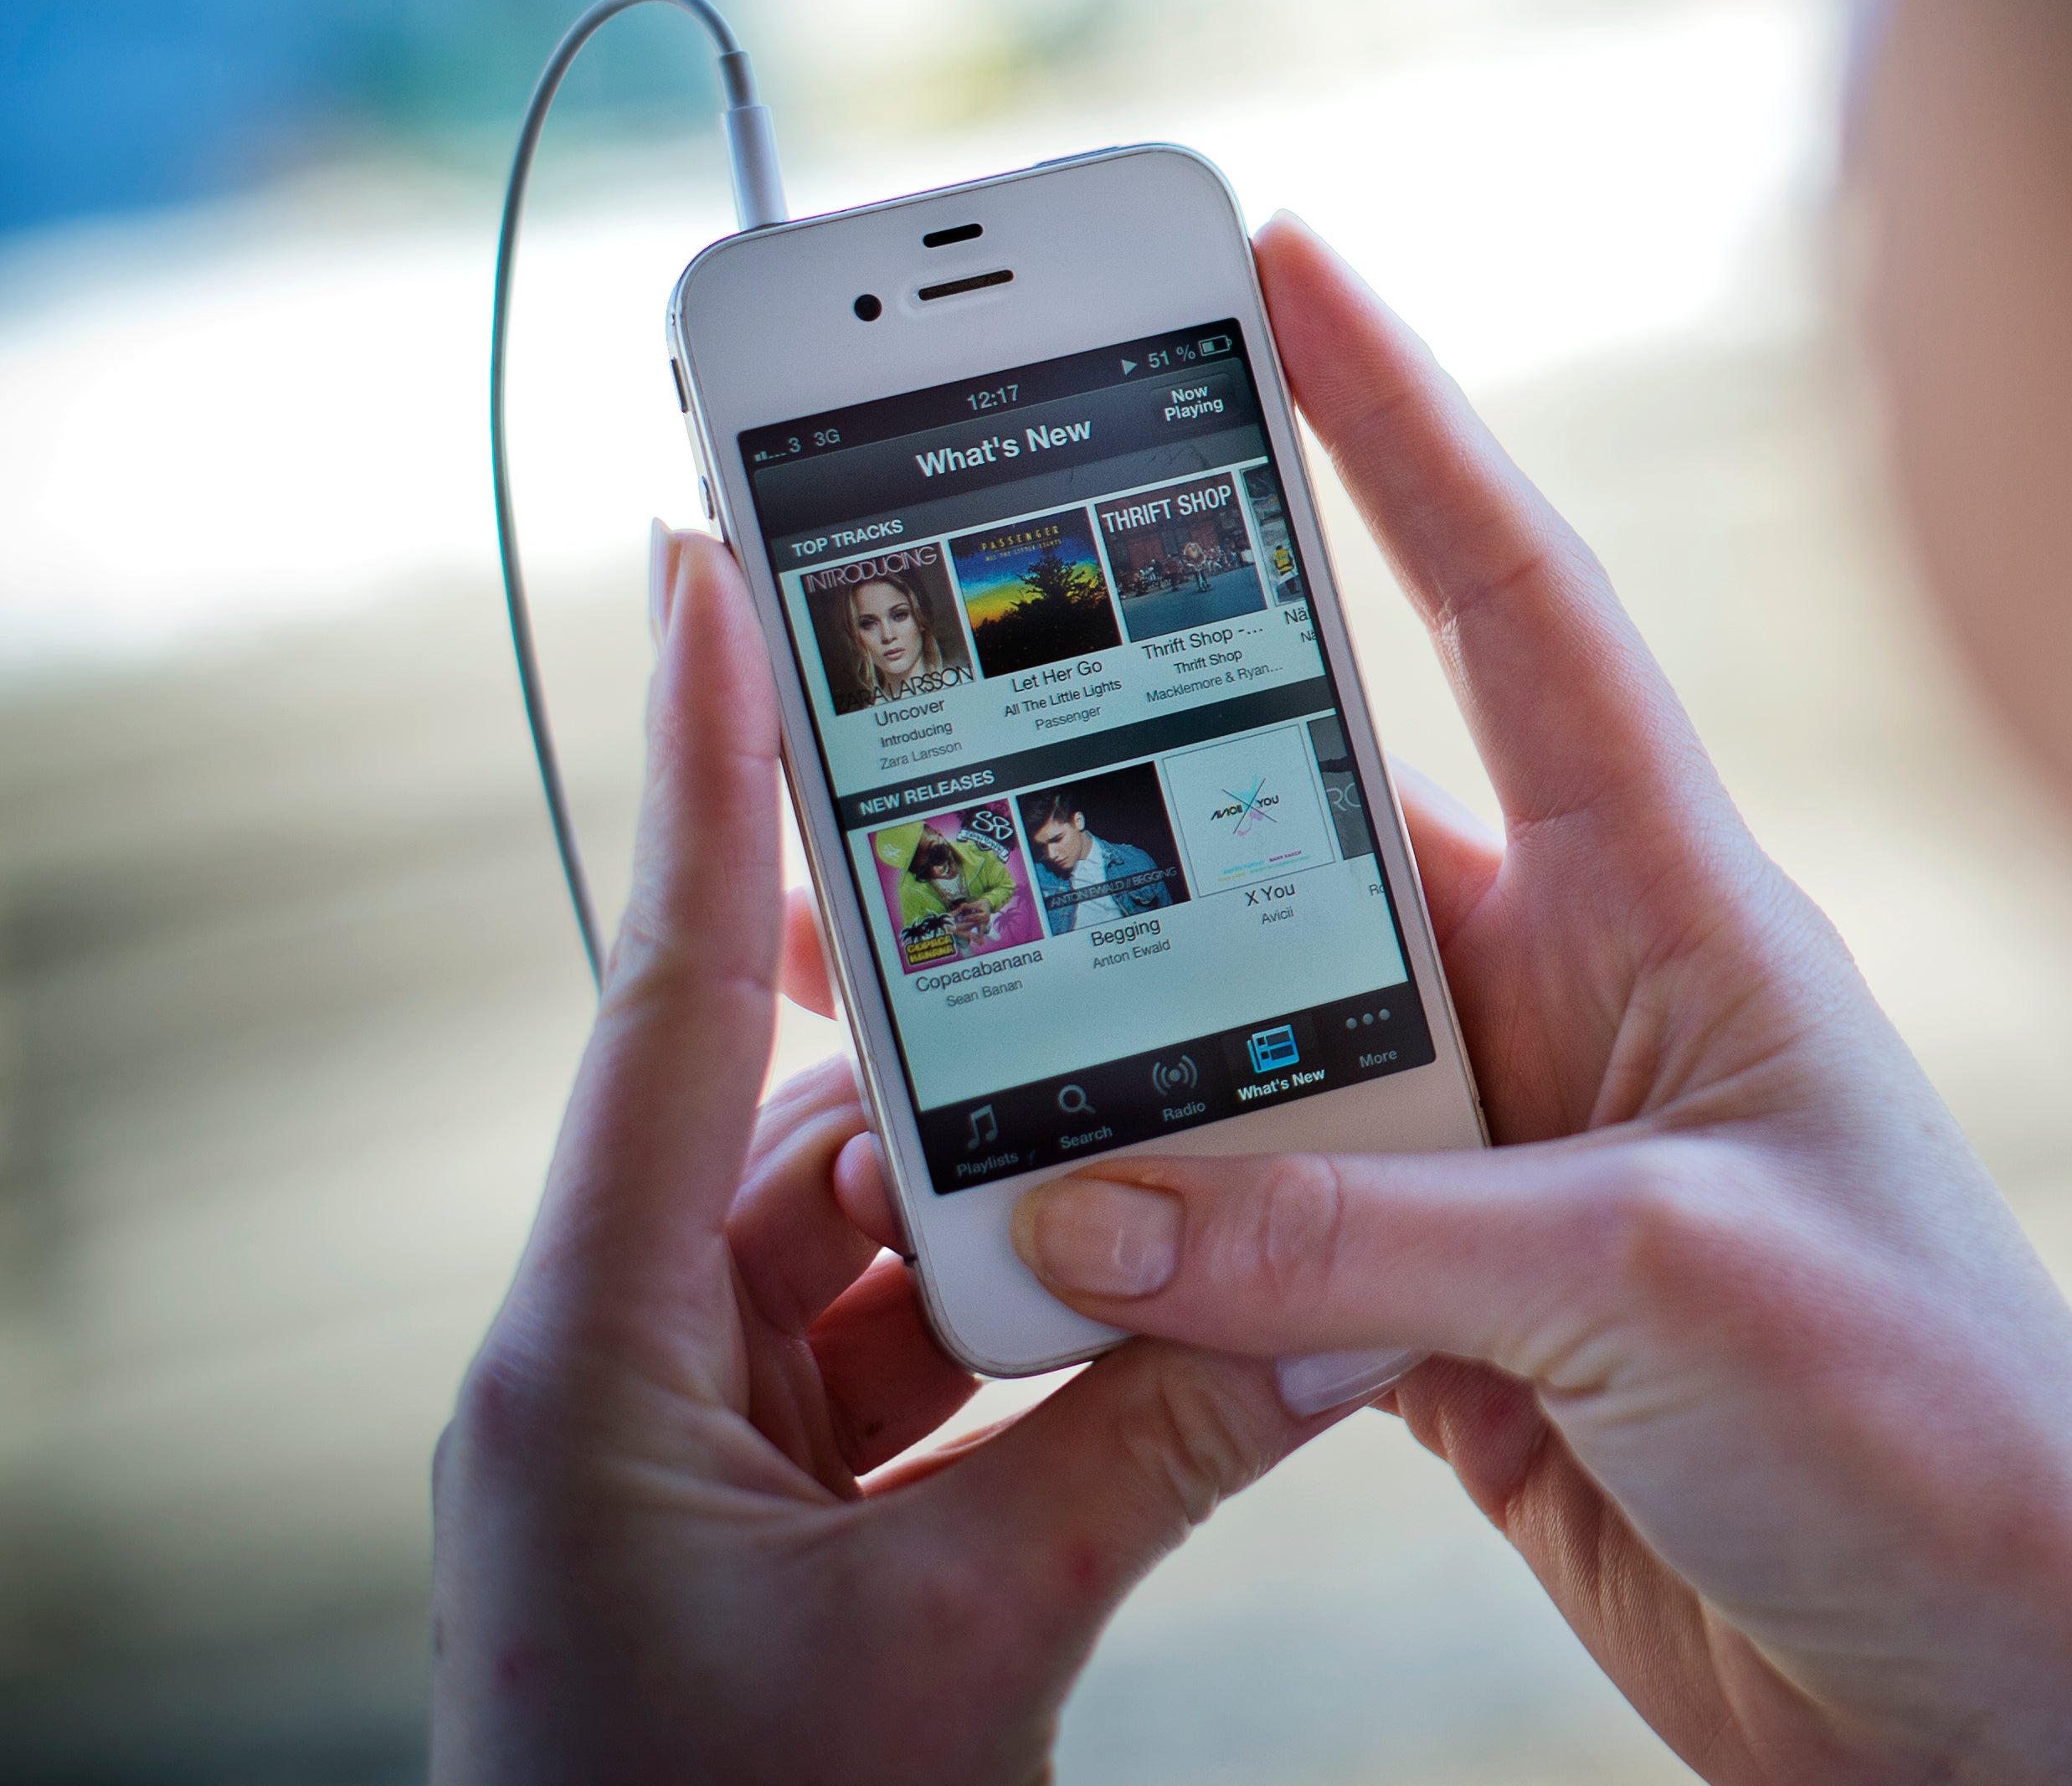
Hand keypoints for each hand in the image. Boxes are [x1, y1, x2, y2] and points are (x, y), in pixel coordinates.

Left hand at [431, 524, 1345, 1785]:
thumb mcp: (966, 1638)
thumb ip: (1155, 1449)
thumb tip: (1345, 1315)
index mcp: (589, 1360)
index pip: (664, 1004)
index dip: (703, 775)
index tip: (711, 571)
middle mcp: (612, 1374)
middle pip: (803, 1128)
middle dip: (981, 1066)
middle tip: (1116, 933)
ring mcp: (675, 1453)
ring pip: (866, 1256)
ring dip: (1027, 1234)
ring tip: (1181, 1186)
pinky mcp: (745, 1523)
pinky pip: (887, 1366)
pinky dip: (1014, 1347)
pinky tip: (1140, 1340)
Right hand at [1007, 217, 2071, 1784]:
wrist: (2018, 1703)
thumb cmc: (1948, 1442)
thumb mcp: (1672, 1291)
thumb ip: (1376, 1242)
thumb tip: (1095, 1197)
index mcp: (1680, 913)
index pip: (1517, 610)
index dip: (1401, 427)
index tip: (1282, 263)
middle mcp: (1585, 1007)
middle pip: (1314, 829)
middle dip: (1127, 749)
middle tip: (927, 648)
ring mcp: (1513, 1168)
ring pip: (1249, 1045)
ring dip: (1096, 1020)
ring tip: (889, 954)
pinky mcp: (1455, 1334)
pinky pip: (1247, 1233)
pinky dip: (1127, 1221)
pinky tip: (996, 1191)